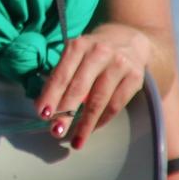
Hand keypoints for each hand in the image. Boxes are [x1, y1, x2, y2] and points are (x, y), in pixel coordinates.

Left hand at [35, 24, 154, 148]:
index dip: (51, 95)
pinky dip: (103, 119)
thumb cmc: (94, 52)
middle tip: (56, 131)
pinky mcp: (135, 77)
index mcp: (78, 46)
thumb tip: (46, 107)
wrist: (129, 39)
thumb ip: (63, 76)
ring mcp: (119, 64)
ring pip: (99, 100)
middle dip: (66, 112)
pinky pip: (116, 104)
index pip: (62, 74)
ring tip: (76, 141)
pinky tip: (93, 128)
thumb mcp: (76, 55)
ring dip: (85, 124)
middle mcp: (99, 53)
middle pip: (79, 88)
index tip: (43, 114)